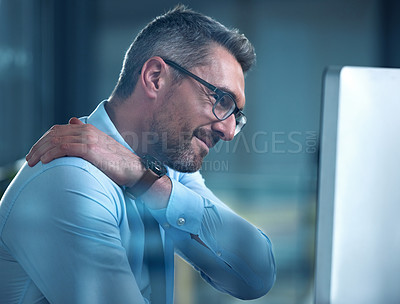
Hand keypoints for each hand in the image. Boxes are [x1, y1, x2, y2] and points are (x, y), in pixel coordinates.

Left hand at [25, 117, 144, 186]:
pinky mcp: (90, 149)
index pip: (58, 130)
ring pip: (56, 140)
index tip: (36, 152)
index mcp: (88, 129)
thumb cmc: (118, 161)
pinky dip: (52, 153)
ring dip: (41, 151)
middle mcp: (87, 130)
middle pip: (54, 134)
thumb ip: (85, 134)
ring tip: (33, 162)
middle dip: (38, 146)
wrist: (134, 169)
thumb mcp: (100, 145)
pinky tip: (45, 161)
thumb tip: (72, 121)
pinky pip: (65, 148)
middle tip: (29, 159)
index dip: (43, 140)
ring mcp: (88, 138)